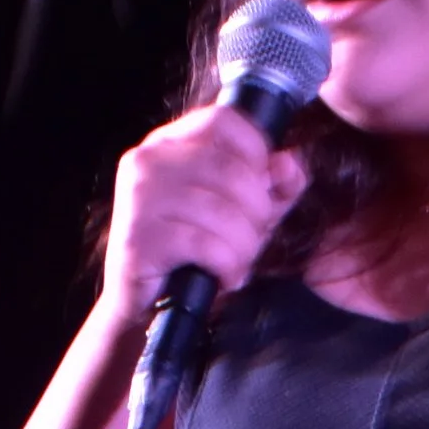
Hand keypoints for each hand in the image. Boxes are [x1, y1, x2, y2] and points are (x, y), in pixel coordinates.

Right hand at [100, 102, 306, 328]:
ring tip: (237, 263)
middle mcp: (148, 161)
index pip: (225, 121)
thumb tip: (289, 164)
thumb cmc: (194, 252)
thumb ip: (273, 183)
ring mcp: (139, 198)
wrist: (147, 307)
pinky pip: (206, 245)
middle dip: (257, 213)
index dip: (256, 153)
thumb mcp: (243, 211)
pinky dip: (226, 266)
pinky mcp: (139, 238)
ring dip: (244, 246)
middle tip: (252, 240)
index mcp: (168, 143)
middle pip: (232, 170)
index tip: (261, 186)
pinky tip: (222, 277)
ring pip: (222, 211)